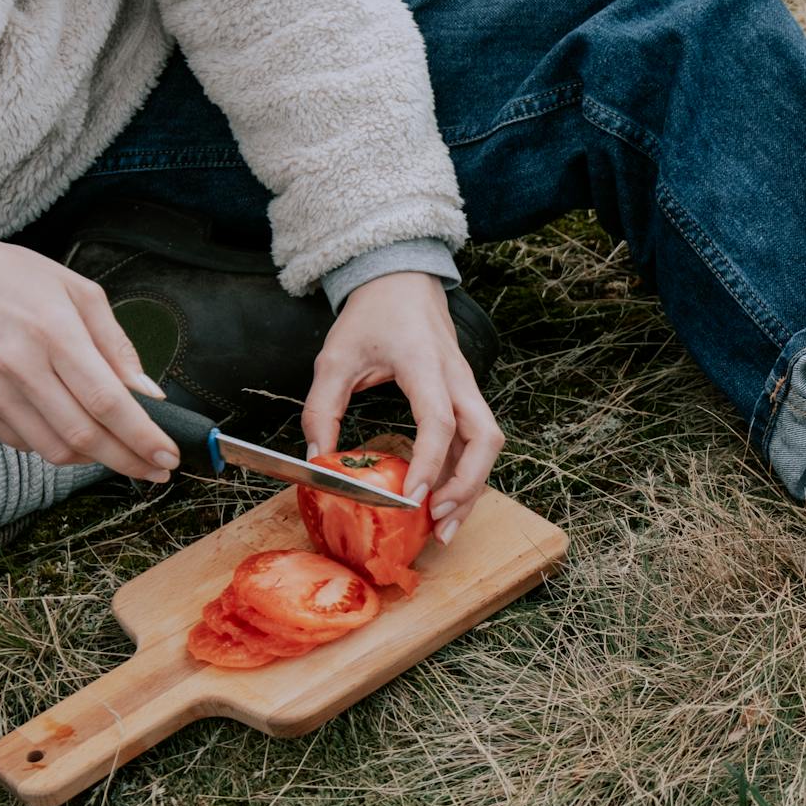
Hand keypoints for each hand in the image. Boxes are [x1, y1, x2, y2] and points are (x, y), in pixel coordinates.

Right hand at [0, 238, 177, 480]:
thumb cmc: (14, 279)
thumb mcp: (78, 291)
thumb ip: (117, 345)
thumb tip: (149, 393)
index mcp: (53, 332)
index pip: (107, 402)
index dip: (142, 436)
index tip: (168, 456)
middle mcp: (17, 367)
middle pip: (85, 436)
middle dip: (129, 460)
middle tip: (156, 470)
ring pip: (56, 449)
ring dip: (95, 458)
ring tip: (118, 449)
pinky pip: (25, 444)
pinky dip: (56, 444)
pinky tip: (70, 427)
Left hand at [302, 273, 502, 541]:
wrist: (402, 281)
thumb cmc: (372, 315)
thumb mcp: (335, 357)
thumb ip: (322, 408)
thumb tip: (318, 460)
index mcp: (424, 364)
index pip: (439, 420)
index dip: (429, 463)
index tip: (412, 498)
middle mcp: (457, 378)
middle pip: (484, 438)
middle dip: (467, 485)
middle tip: (439, 520)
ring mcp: (467, 388)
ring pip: (488, 444)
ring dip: (472, 487)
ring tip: (446, 525)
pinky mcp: (466, 397)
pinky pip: (476, 441)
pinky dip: (466, 474)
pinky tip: (445, 500)